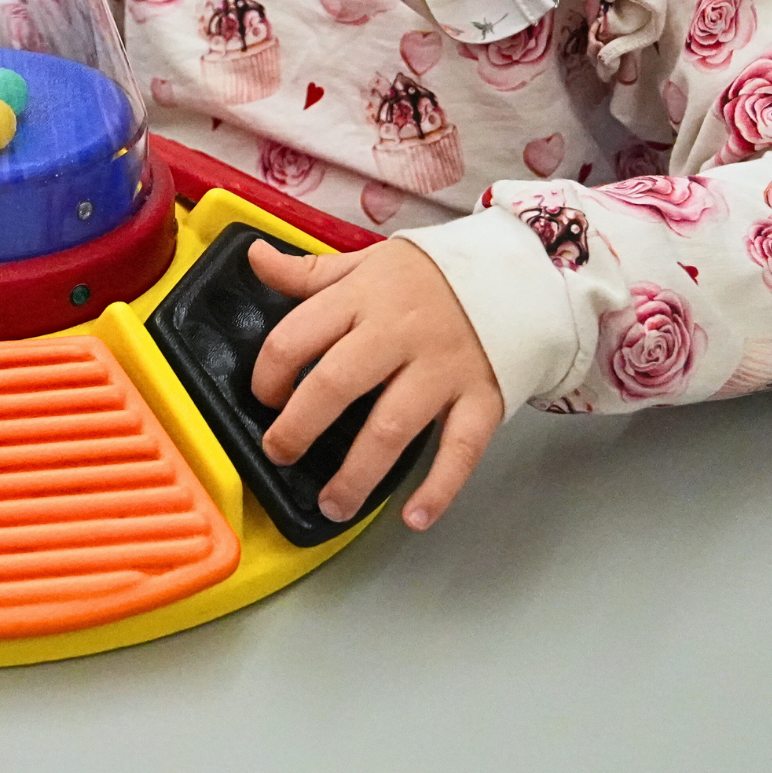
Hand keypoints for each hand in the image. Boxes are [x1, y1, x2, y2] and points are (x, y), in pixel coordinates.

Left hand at [247, 237, 503, 530]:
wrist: (517, 274)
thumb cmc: (430, 276)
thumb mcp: (368, 262)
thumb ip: (309, 272)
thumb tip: (254, 256)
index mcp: (363, 296)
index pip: (297, 335)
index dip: (268, 373)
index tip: (264, 398)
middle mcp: (399, 333)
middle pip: (336, 383)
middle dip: (298, 428)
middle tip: (280, 455)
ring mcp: (443, 369)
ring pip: (391, 427)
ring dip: (357, 474)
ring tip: (332, 506)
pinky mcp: (482, 398)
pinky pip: (460, 449)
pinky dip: (439, 487)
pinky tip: (415, 517)